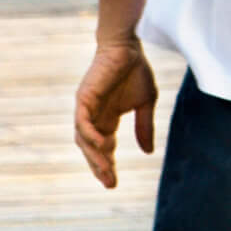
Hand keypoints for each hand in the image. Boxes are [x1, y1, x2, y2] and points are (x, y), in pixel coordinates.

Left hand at [74, 39, 159, 187]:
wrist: (127, 46)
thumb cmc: (135, 71)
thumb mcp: (145, 103)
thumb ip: (144, 127)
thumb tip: (148, 153)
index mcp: (106, 119)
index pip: (102, 149)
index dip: (107, 166)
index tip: (113, 183)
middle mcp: (93, 116)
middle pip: (91, 149)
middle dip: (99, 167)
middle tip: (110, 183)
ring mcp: (86, 108)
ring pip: (83, 139)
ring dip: (94, 156)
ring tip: (106, 170)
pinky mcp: (84, 97)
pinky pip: (82, 122)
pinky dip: (89, 135)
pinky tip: (102, 146)